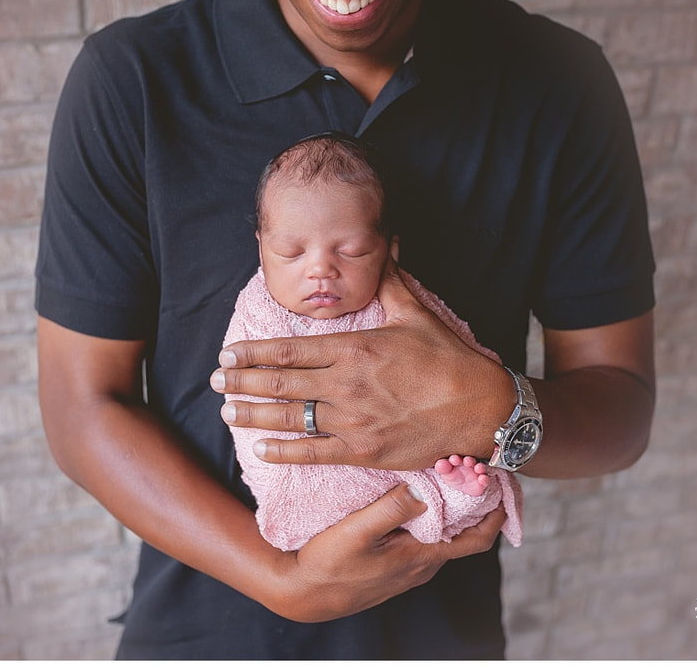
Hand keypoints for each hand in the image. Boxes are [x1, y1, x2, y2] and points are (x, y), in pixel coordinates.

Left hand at [211, 259, 514, 469]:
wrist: (481, 408)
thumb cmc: (449, 360)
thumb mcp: (416, 313)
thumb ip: (391, 281)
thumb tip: (388, 243)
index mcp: (353, 348)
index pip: (289, 350)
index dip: (253, 354)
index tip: (227, 354)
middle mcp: (345, 383)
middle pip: (281, 384)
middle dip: (242, 383)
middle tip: (215, 382)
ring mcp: (352, 419)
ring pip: (290, 417)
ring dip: (253, 415)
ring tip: (226, 411)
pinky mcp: (363, 450)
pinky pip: (313, 452)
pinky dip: (283, 451)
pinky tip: (260, 448)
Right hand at [265, 483, 506, 621]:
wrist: (304, 594)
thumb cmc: (329, 564)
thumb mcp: (358, 531)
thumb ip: (393, 508)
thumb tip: (427, 486)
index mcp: (423, 556)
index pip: (479, 538)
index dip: (496, 510)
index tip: (501, 479)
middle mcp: (424, 564)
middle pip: (465, 532)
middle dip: (476, 501)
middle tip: (478, 465)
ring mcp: (410, 566)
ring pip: (446, 534)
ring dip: (454, 507)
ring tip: (452, 473)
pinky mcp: (396, 564)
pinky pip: (427, 537)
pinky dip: (434, 515)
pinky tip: (421, 494)